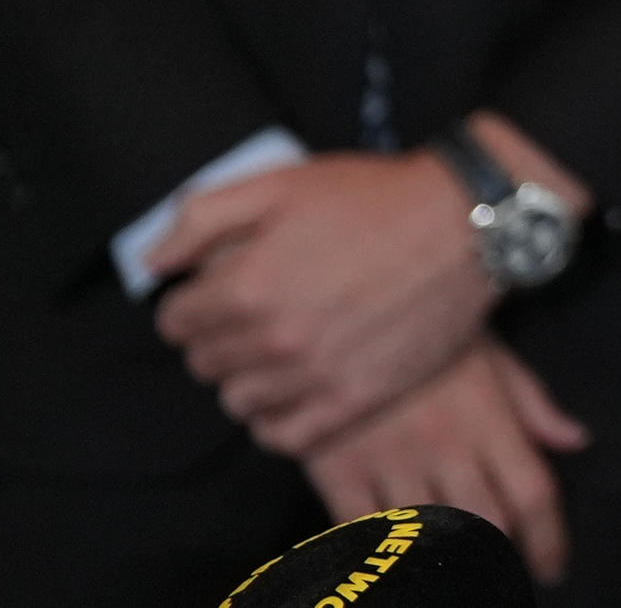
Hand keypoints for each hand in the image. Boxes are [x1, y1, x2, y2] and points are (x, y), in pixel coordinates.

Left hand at [150, 150, 499, 451]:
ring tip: (277, 347)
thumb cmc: (373, 198)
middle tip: (253, 311)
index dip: (192, 301)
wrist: (467, 224)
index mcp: (244, 288)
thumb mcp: (281, 183)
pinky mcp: (352, 400)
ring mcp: (313, 377)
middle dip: (218, 337)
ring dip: (248, 376)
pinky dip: (278, 417)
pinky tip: (295, 386)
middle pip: (204, 364)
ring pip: (239, 402)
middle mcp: (271, 341)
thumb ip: (201, 218)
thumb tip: (153, 261)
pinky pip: (283, 436)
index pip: (174, 323)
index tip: (218, 288)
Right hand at [298, 337, 586, 583]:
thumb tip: (574, 441)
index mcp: (488, 417)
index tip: (553, 568)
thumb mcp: (488, 349)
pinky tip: (386, 564)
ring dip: (442, 565)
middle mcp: (445, 445)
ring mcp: (390, 459)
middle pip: (487, 526)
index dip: (549, 541)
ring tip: (449, 576)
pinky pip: (359, 532)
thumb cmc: (425, 320)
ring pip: (426, 539)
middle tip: (502, 579)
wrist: (340, 296)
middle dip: (501, 564)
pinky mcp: (337, 468)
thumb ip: (531, 402)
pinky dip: (375, 556)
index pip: (533, 494)